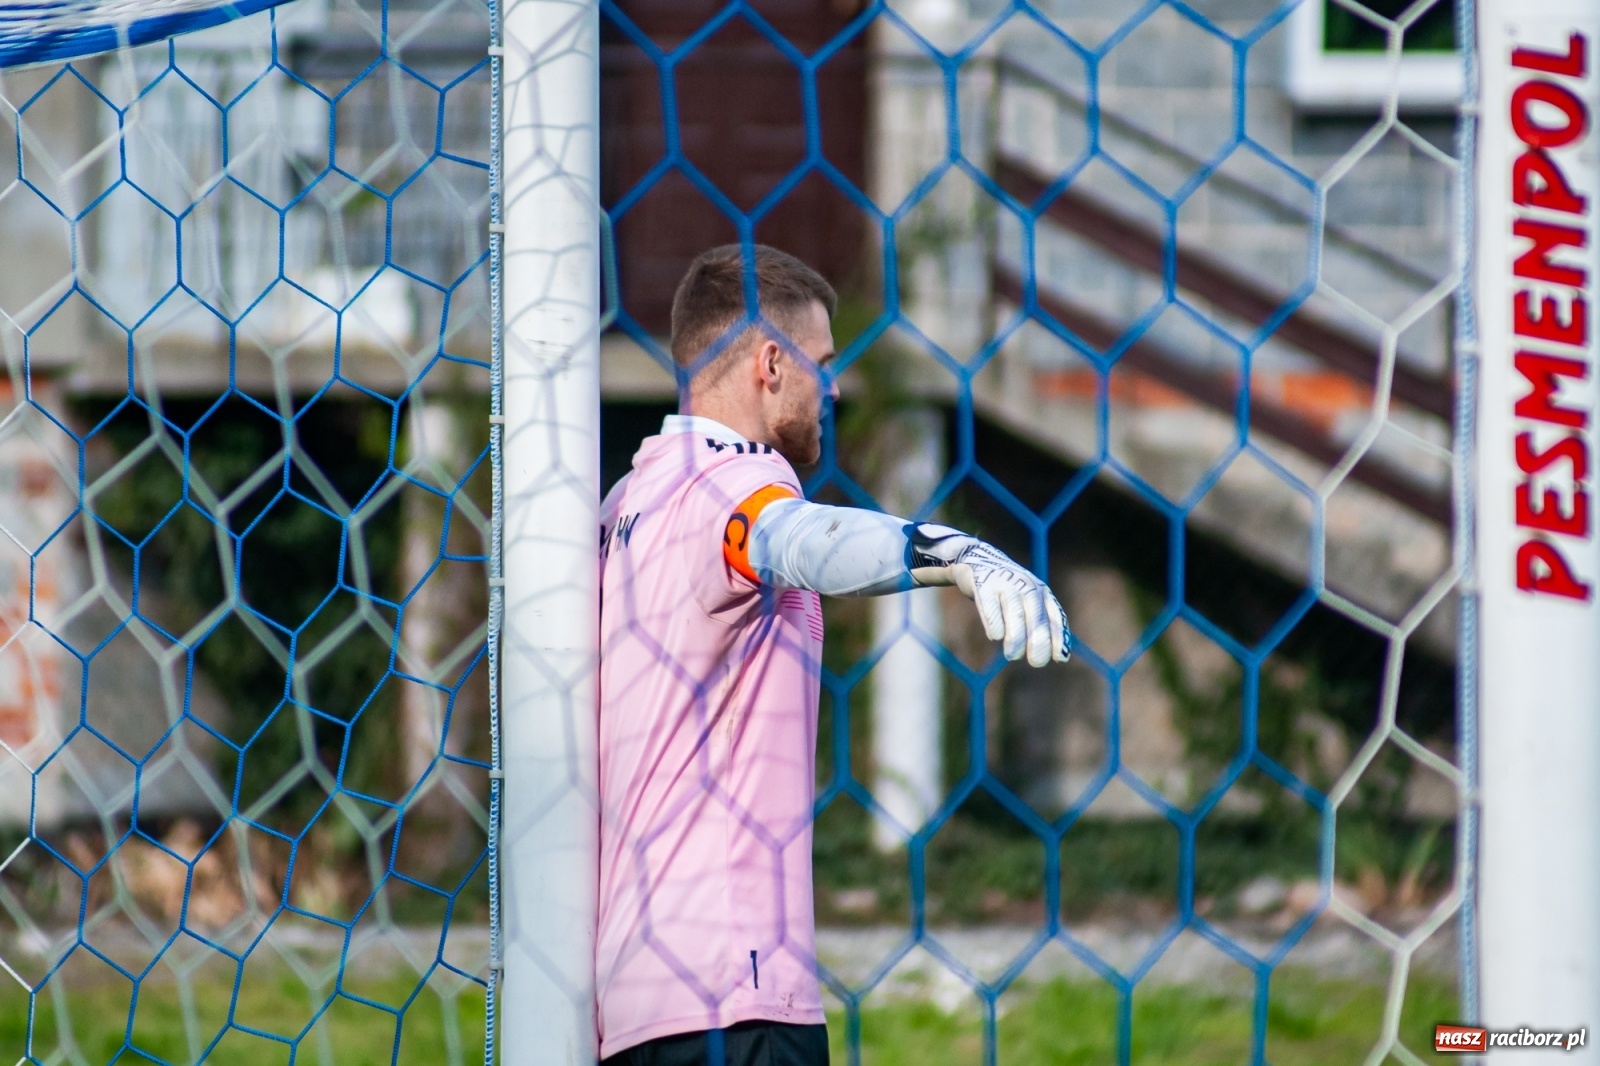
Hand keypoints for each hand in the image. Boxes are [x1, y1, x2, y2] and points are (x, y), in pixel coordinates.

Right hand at [907, 524, 1070, 666]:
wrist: (976, 560)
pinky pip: (990, 606)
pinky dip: (993, 623)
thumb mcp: (1026, 602)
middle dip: (1039, 641)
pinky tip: (994, 637)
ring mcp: (1005, 583)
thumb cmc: (1005, 591)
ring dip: (1016, 638)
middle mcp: (1026, 585)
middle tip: (1036, 662)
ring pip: (1015, 613)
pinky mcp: (983, 583)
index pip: (1054, 616)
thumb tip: (1059, 657)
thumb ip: (1039, 624)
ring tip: (1012, 655)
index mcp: (1041, 591)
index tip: (1060, 658)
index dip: (1058, 637)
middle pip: (1036, 616)